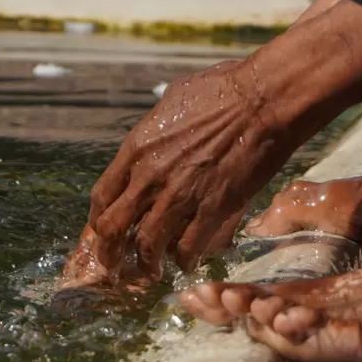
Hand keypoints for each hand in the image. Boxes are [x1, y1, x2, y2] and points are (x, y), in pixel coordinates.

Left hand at [68, 60, 306, 281]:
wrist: (263, 100)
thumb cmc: (223, 90)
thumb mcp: (173, 100)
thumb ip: (156, 129)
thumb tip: (153, 141)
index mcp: (137, 148)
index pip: (101, 195)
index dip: (97, 219)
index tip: (102, 229)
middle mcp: (151, 176)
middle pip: (113, 227)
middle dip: (109, 252)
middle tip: (114, 264)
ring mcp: (180, 195)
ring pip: (147, 246)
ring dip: (146, 264)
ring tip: (152, 272)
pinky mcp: (212, 209)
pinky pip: (188, 248)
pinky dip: (185, 260)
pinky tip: (187, 263)